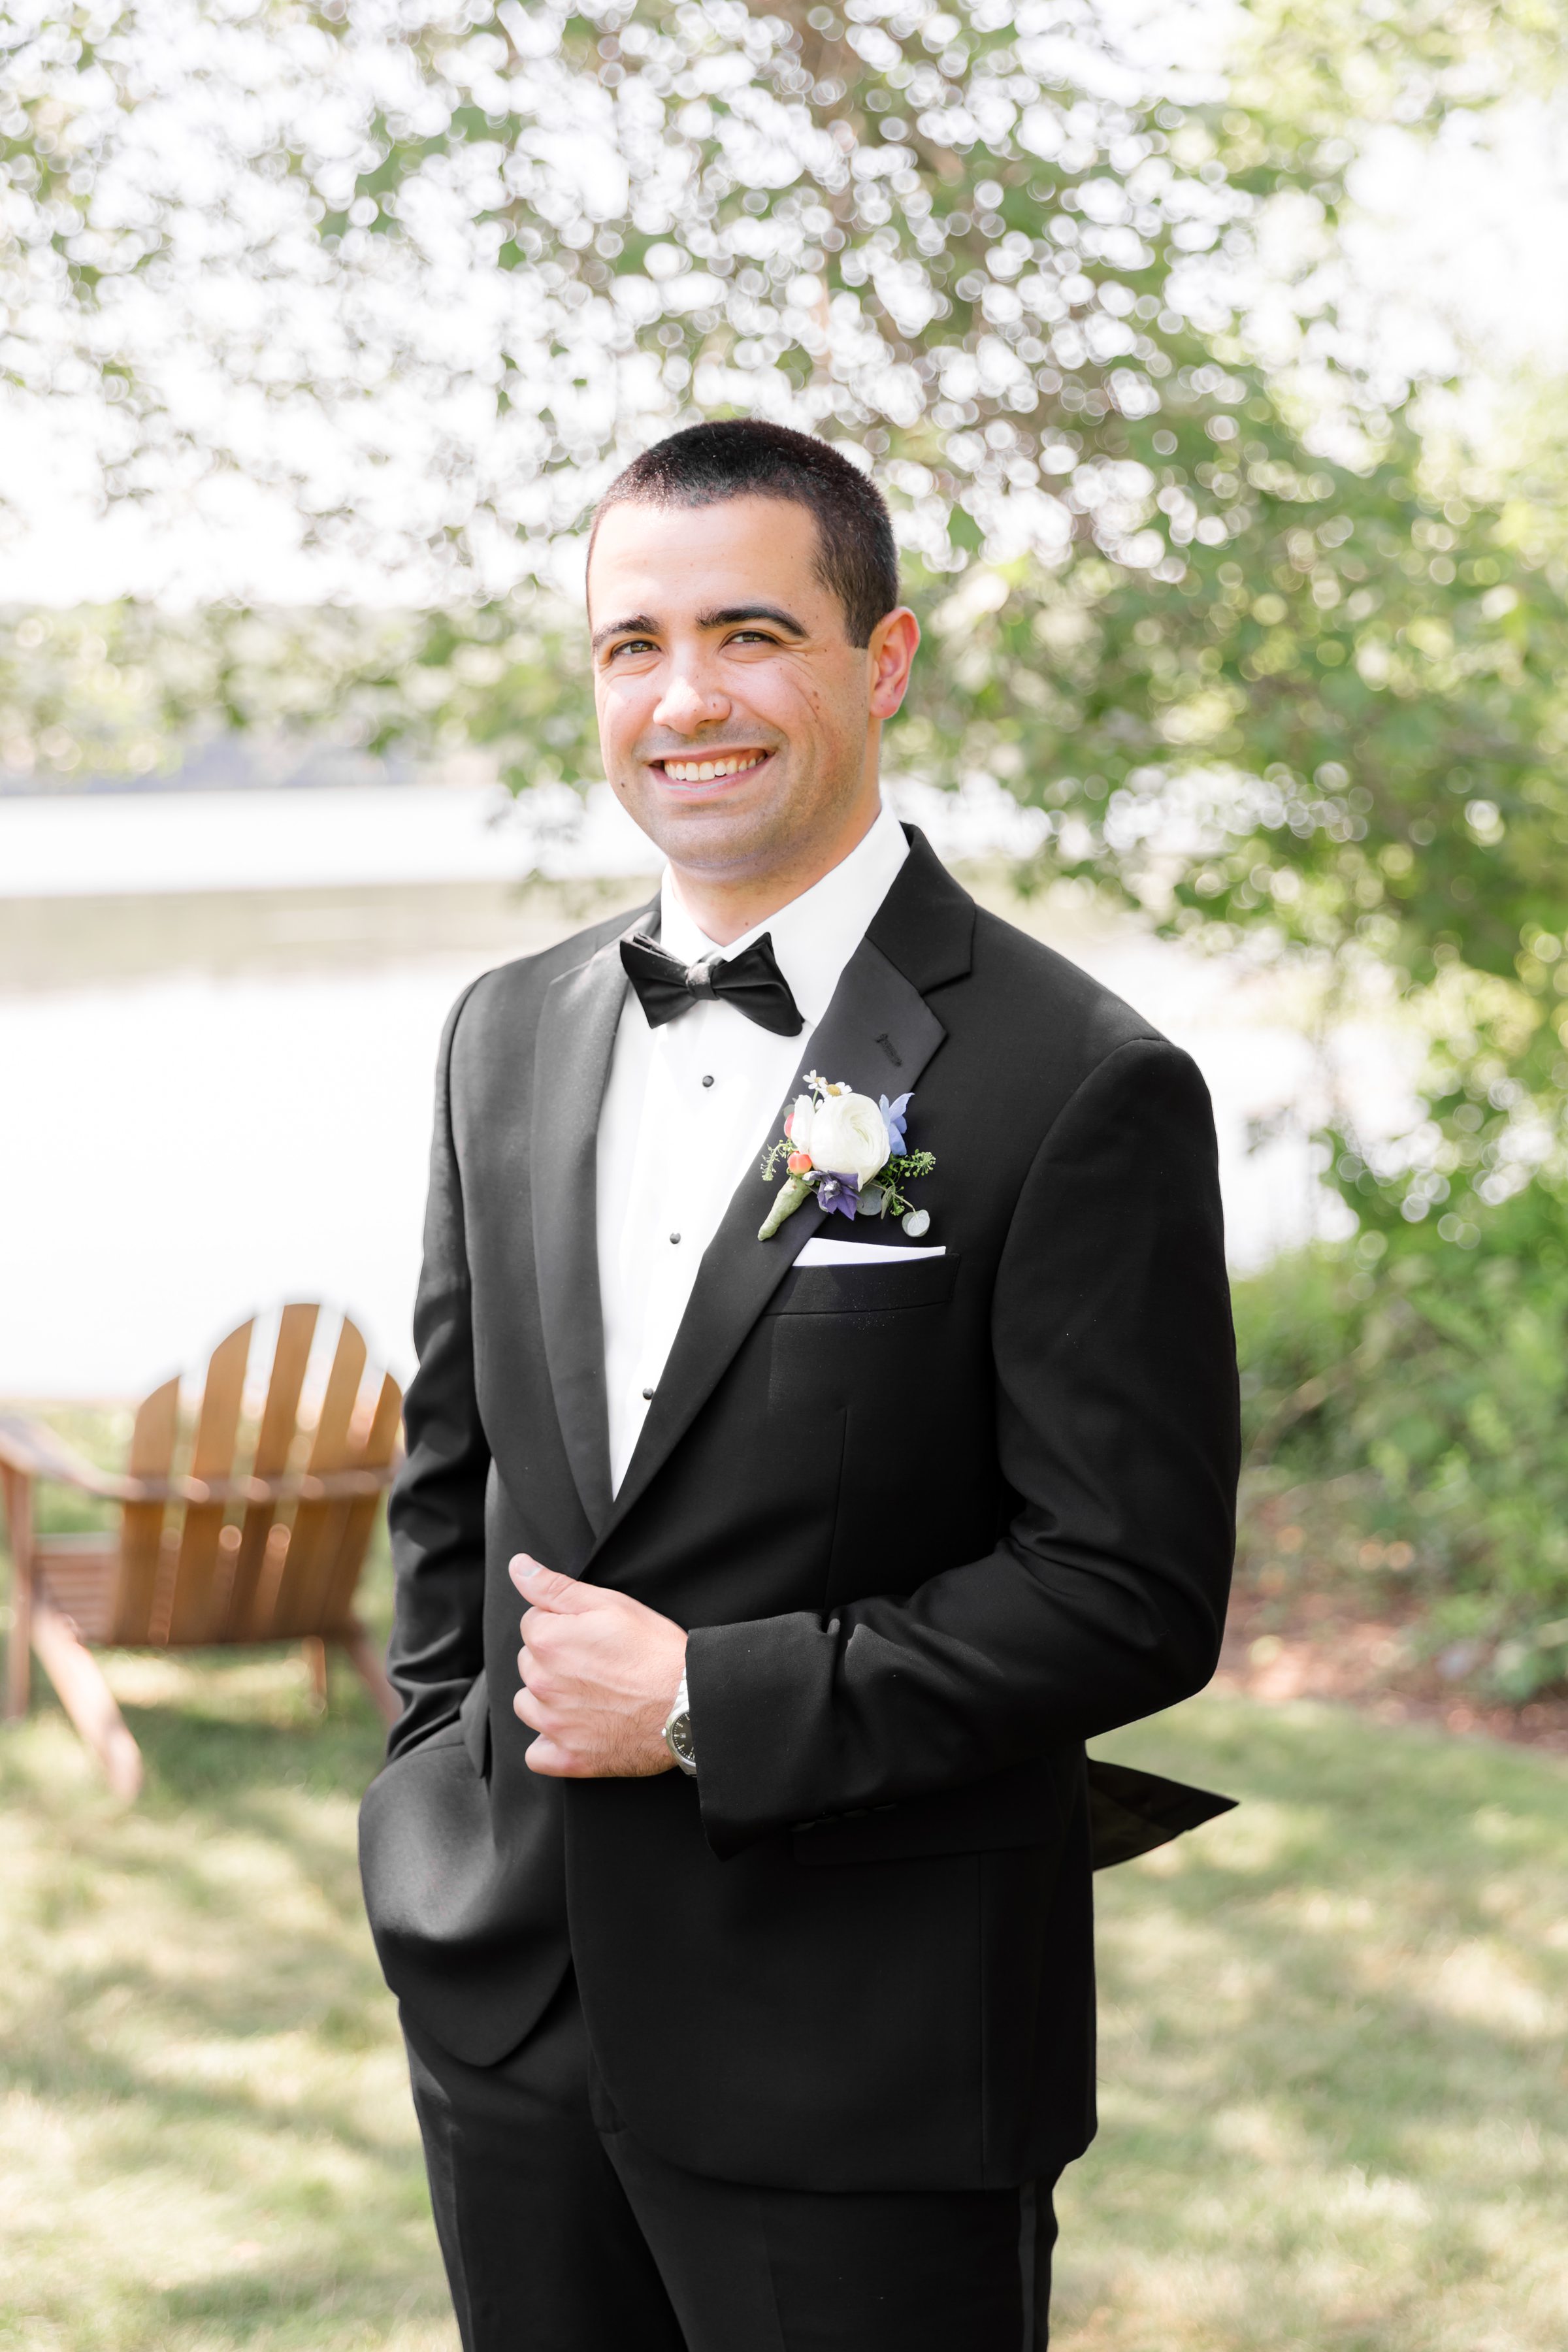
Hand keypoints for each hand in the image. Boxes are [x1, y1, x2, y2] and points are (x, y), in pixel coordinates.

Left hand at [510, 1555, 687, 1778]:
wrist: (690, 1703)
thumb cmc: (655, 1650)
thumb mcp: (609, 1604)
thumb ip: (554, 1586)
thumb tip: (518, 1566)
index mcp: (548, 1642)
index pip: (532, 1624)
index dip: (562, 1624)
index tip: (591, 1633)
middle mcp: (542, 1684)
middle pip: (529, 1663)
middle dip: (553, 1659)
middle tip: (596, 1661)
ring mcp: (554, 1725)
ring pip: (528, 1705)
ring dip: (548, 1699)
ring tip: (588, 1693)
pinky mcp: (569, 1758)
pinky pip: (537, 1755)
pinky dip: (550, 1743)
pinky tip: (575, 1730)